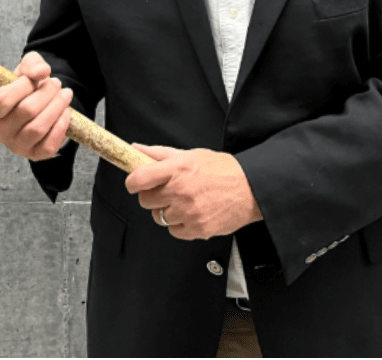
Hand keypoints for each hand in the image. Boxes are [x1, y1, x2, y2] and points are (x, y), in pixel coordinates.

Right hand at [0, 52, 73, 160]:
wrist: (38, 107)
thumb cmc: (27, 88)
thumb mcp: (26, 70)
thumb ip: (32, 64)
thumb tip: (41, 72)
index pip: (2, 100)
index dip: (22, 85)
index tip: (35, 77)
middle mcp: (0, 133)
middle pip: (26, 111)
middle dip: (46, 93)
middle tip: (56, 83)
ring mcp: (17, 146)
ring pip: (38, 128)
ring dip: (57, 107)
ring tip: (66, 94)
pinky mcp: (35, 155)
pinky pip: (49, 144)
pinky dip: (61, 126)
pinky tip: (66, 112)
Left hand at [124, 144, 262, 239]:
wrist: (250, 188)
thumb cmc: (222, 170)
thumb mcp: (191, 154)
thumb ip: (159, 154)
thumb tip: (136, 149)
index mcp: (177, 169)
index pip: (139, 179)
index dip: (131, 182)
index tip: (134, 183)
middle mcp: (181, 191)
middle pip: (145, 200)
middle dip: (151, 196)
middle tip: (165, 190)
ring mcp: (188, 212)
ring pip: (159, 217)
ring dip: (167, 210)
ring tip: (183, 201)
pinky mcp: (197, 229)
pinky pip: (174, 231)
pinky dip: (179, 224)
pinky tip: (191, 213)